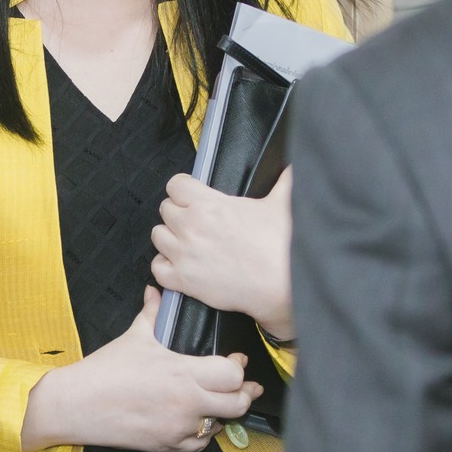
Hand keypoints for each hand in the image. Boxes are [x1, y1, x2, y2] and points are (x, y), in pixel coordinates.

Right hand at [22, 288, 260, 451]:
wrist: (75, 404)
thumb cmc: (104, 370)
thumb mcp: (134, 336)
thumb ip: (152, 312)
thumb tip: (155, 291)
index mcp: (182, 372)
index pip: (232, 373)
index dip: (238, 366)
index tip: (236, 361)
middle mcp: (186, 402)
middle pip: (238, 403)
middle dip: (244, 393)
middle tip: (243, 386)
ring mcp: (178, 427)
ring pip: (221, 425)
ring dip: (223, 413)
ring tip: (218, 402)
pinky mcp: (167, 445)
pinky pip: (200, 444)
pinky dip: (202, 433)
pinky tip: (196, 420)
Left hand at [151, 170, 295, 339]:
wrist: (282, 285)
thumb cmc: (281, 247)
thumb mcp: (284, 202)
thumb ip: (284, 180)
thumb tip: (293, 167)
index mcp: (210, 205)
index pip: (175, 185)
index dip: (183, 189)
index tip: (190, 195)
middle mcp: (192, 227)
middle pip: (165, 209)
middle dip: (178, 213)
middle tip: (196, 221)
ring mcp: (185, 254)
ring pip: (158, 236)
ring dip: (170, 237)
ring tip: (188, 242)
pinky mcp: (184, 280)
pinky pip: (157, 268)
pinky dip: (166, 266)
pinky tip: (182, 264)